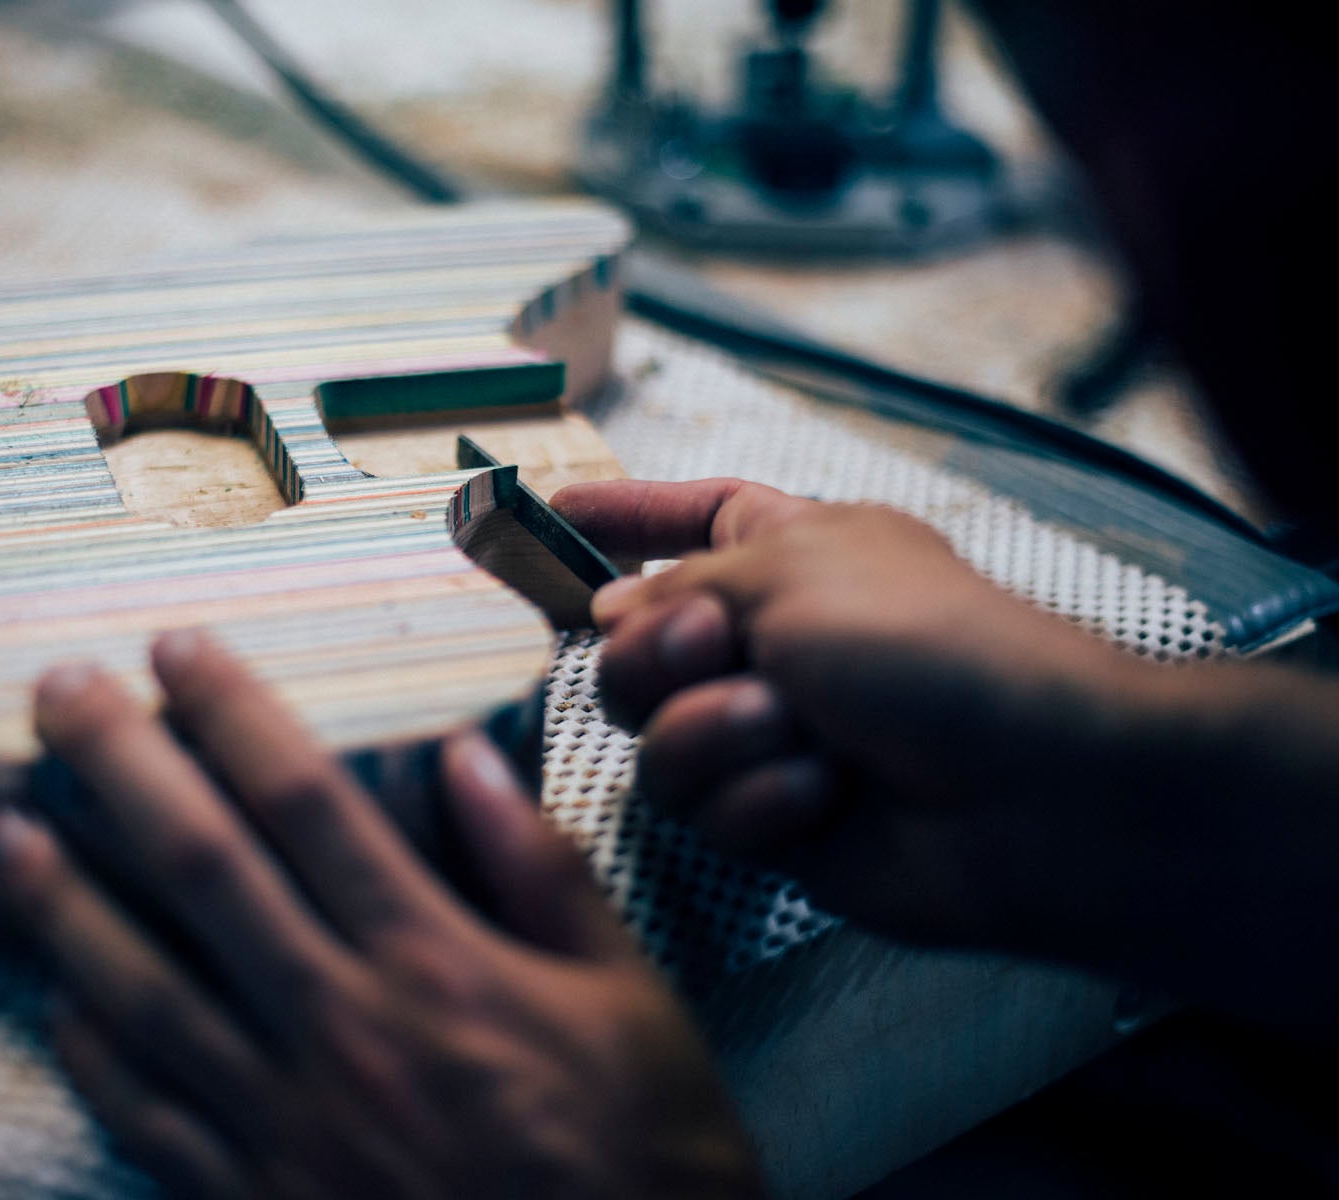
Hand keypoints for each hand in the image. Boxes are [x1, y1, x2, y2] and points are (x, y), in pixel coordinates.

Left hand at [0, 630, 759, 1198]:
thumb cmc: (647, 1160)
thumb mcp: (634, 1005)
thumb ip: (546, 877)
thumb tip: (465, 757)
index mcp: (438, 966)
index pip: (311, 808)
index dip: (235, 717)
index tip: (177, 648)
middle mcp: (344, 1030)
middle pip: (205, 872)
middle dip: (121, 771)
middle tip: (56, 693)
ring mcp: (288, 1126)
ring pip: (145, 990)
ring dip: (62, 900)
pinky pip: (149, 1121)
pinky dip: (92, 1056)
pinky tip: (51, 997)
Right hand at [551, 478, 1140, 948]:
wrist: (1030, 789)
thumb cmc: (926, 646)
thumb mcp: (791, 571)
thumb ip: (678, 588)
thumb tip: (604, 614)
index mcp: (788, 554)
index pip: (689, 518)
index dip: (623, 514)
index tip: (549, 511)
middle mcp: (771, 641)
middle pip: (634, 646)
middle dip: (661, 653)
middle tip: (721, 647)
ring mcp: (768, 733)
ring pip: (657, 738)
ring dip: (718, 732)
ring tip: (796, 732)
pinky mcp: (774, 819)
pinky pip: (706, 810)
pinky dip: (761, 799)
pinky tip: (826, 795)